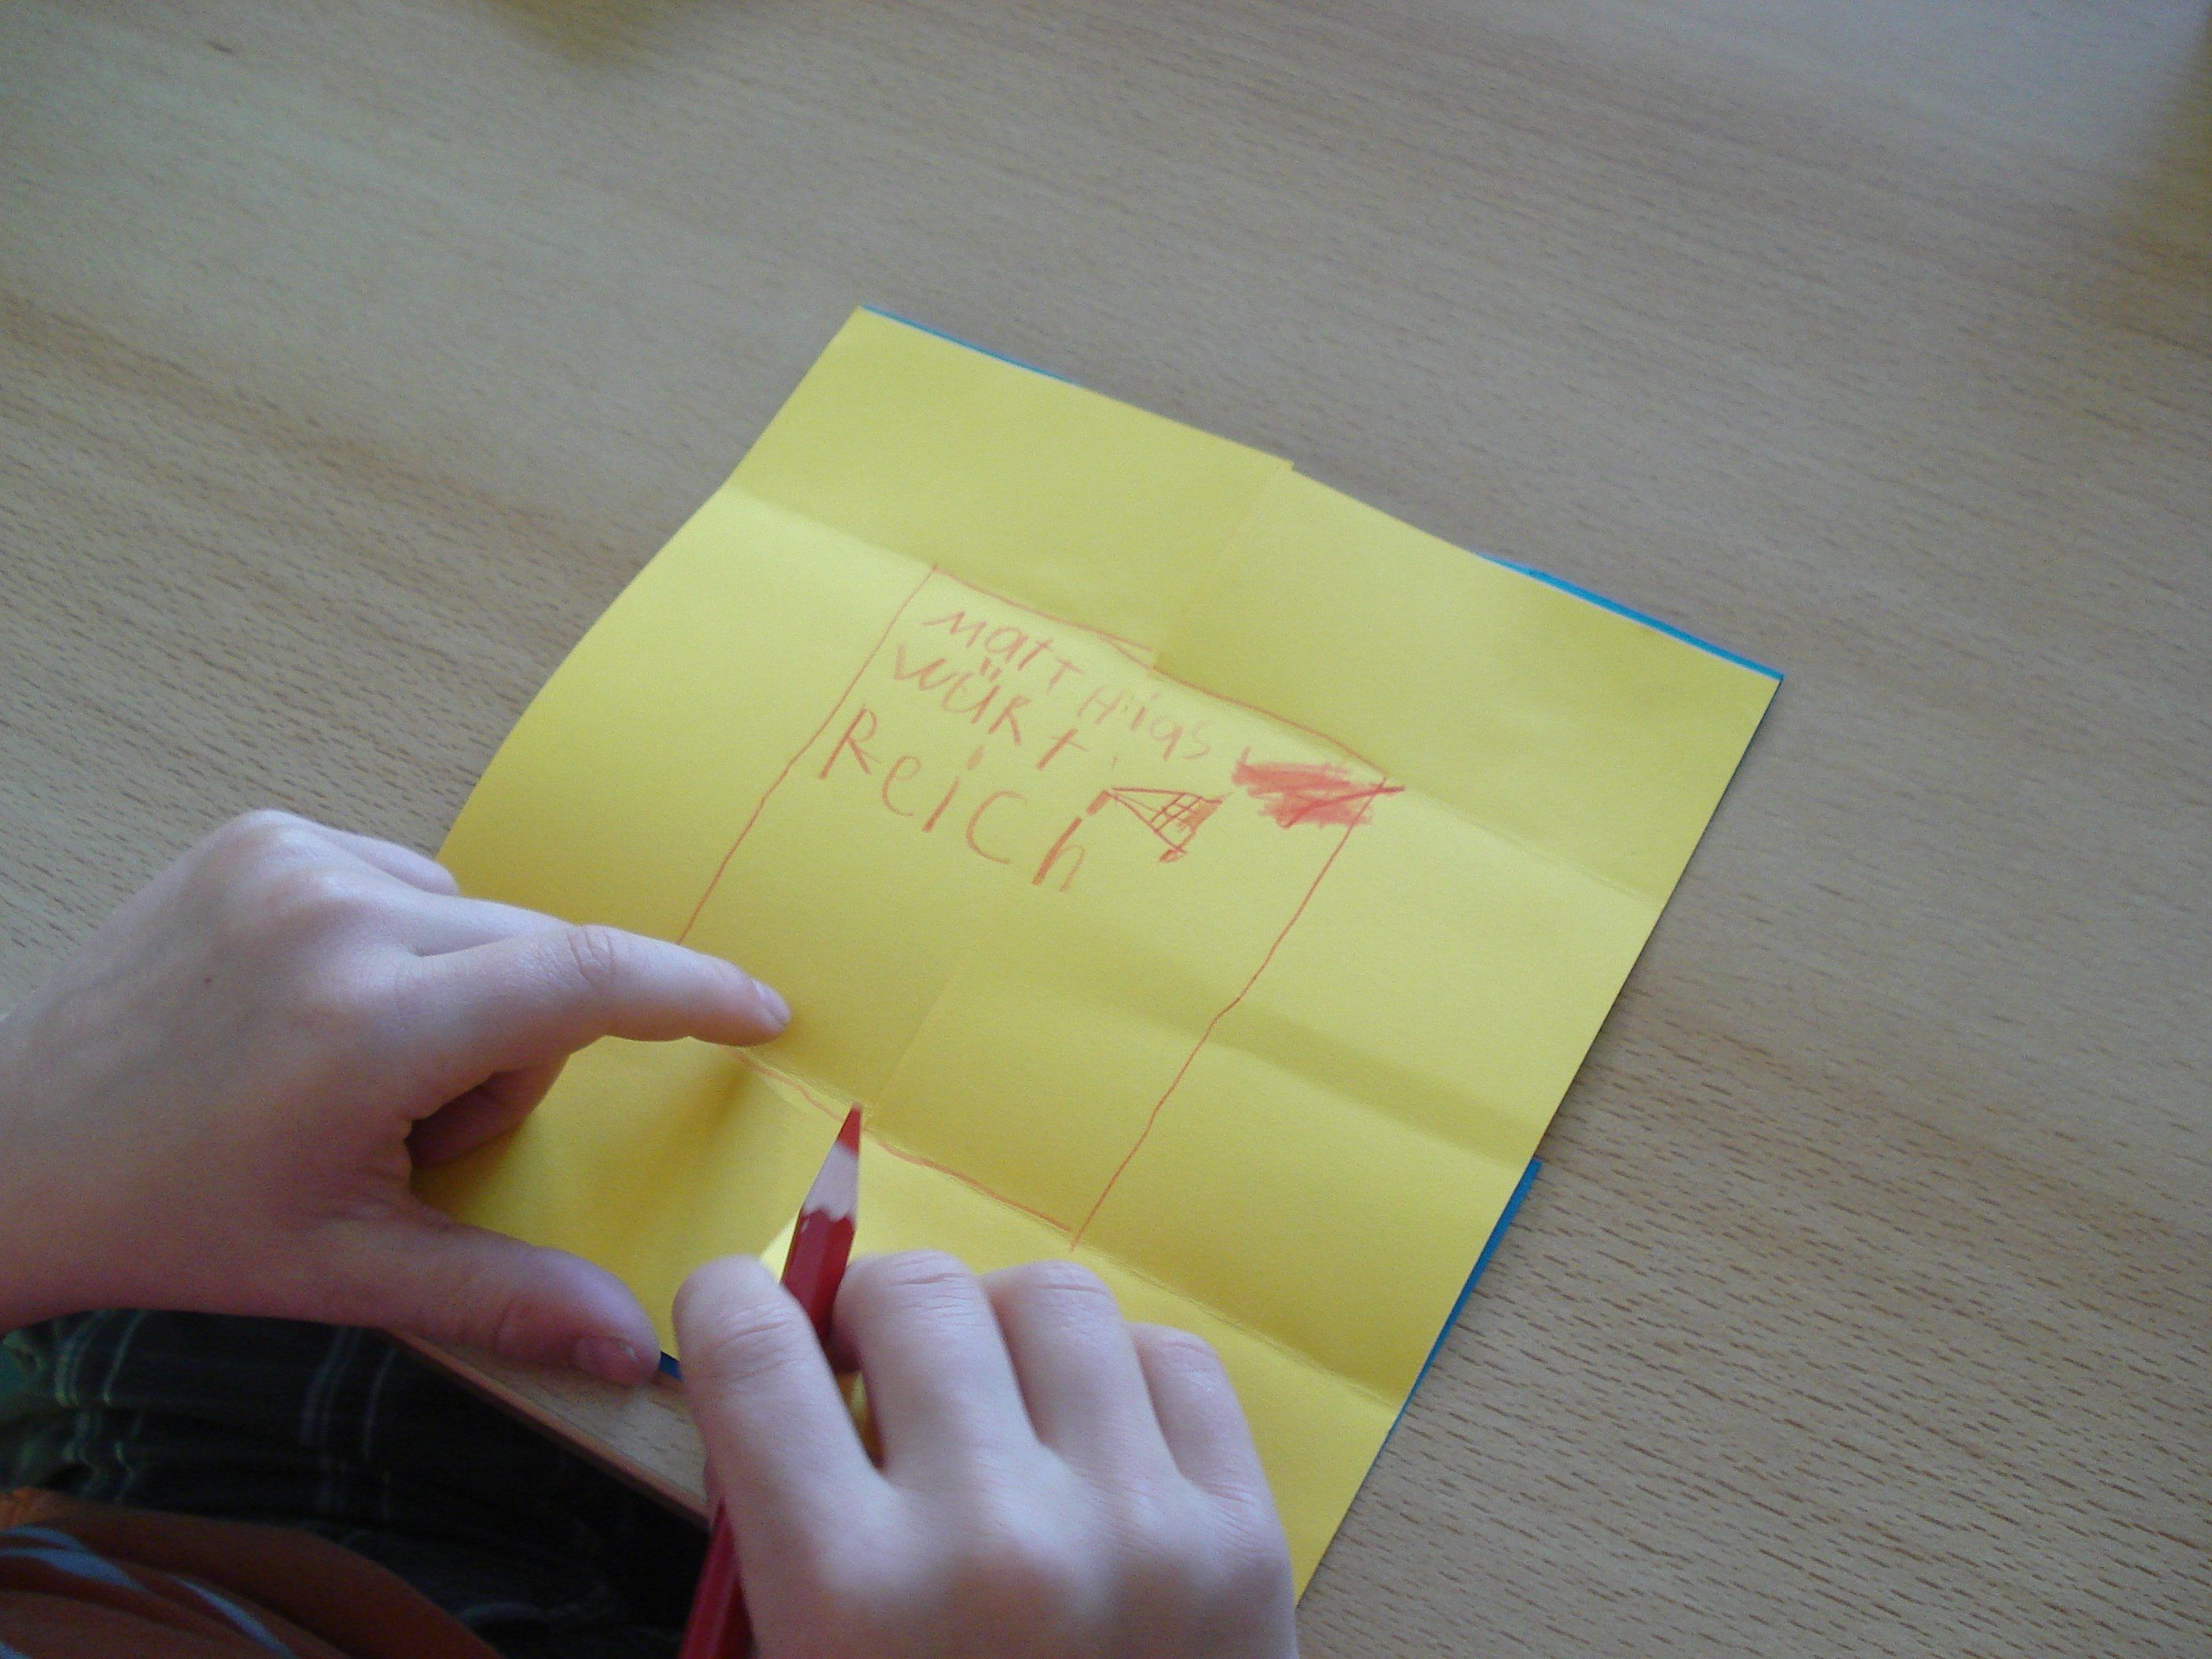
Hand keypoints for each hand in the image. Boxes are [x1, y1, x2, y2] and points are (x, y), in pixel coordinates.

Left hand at [0, 810, 786, 1381]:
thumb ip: (505, 1297)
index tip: (762, 1010)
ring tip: (353, 1070)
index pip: (583, 979)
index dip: (691, 993)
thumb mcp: (345, 1272)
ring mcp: (293, 860)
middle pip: (537, 959)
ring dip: (462, 995)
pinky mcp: (261, 833)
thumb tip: (635, 1344)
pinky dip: (402, 945)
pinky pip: (406, 881)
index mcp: (369, 1027)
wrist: (6, 1148)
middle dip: (515, 1049)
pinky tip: (319, 1006)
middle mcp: (338, 916)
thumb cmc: (175, 1220)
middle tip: (416, 1132)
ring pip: (479, 921)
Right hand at [674, 1252, 1298, 1657]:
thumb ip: (777, 1539)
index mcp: (851, 1597)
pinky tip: (1091, 1440)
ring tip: (989, 1396)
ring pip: (1051, 1298)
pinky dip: (1117, 1375)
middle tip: (868, 1370)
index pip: (754, 1353)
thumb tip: (773, 1367)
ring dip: (996, 1329)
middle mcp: (996, 1539)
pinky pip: (1172, 1359)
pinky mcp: (1244, 1535)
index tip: (739, 1309)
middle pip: (914, 1293)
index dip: (729, 1302)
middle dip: (869, 1314)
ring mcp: (1139, 1528)